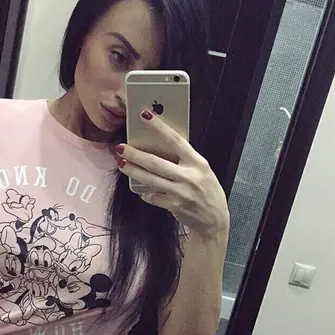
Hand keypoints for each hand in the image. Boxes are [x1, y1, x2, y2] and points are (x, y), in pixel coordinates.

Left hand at [116, 111, 229, 237]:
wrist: (214, 219)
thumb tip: (161, 147)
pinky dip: (145, 193)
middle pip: (156, 162)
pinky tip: (141, 189)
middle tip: (121, 148)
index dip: (159, 127)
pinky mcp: (173, 205)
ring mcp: (180, 192)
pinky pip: (153, 197)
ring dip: (133, 171)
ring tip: (122, 164)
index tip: (145, 116)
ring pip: (150, 180)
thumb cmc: (208, 191)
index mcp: (197, 163)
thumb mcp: (202, 170)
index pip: (176, 140)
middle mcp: (189, 176)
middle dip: (135, 154)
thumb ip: (185, 160)